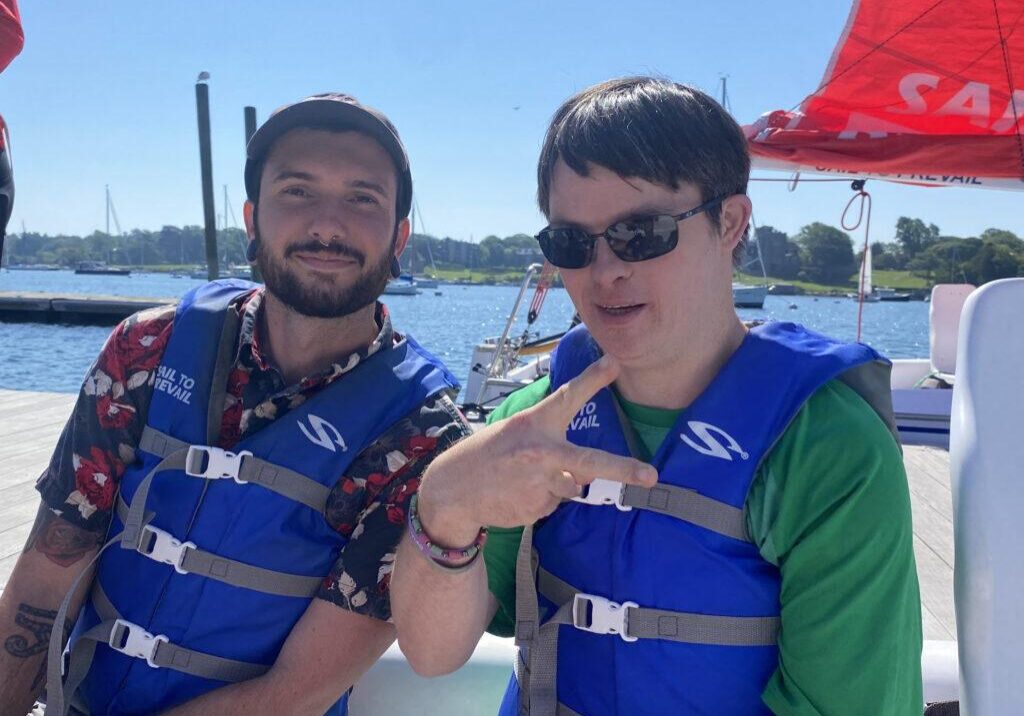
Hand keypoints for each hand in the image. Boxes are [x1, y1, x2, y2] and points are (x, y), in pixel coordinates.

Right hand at [417, 356, 657, 543]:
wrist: (453, 490)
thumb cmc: (488, 456)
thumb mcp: (515, 435)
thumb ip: (551, 445)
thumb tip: (582, 475)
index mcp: (534, 425)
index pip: (567, 397)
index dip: (593, 379)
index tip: (615, 362)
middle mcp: (540, 453)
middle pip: (589, 462)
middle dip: (623, 470)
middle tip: (650, 476)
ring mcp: (538, 484)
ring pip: (570, 487)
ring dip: (556, 485)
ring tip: (523, 479)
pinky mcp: (535, 509)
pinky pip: (553, 504)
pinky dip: (541, 500)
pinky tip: (518, 493)